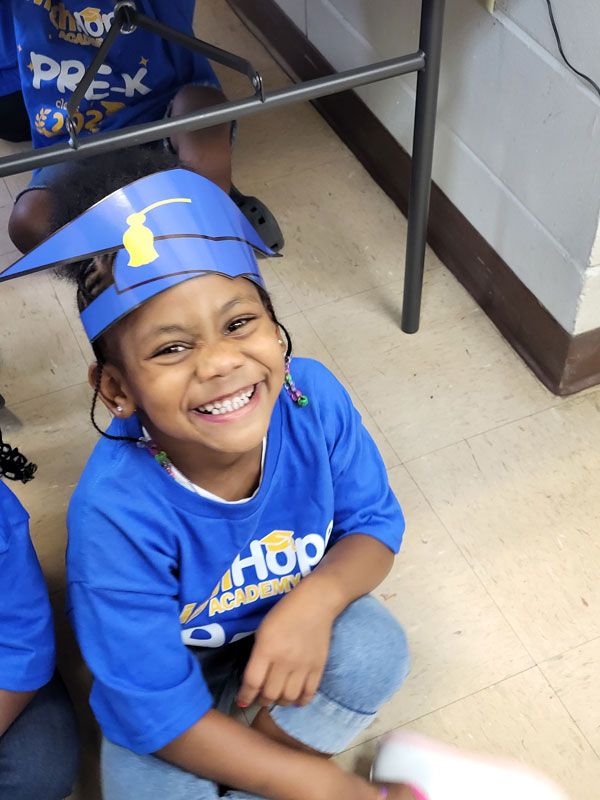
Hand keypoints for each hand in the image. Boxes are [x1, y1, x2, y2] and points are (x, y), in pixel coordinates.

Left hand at [237, 584, 333, 707]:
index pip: (253, 682)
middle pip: (270, 694)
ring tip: (277, 698)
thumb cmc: (284, 612)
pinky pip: (309, 693)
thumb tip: (255, 677)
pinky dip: (300, 701)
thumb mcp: (263, 630)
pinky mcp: (318, 667)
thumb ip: (258, 654)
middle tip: (259, 698)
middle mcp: (284, 661)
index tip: (242, 700)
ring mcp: (303, 666)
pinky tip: (295, 700)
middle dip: (261, 700)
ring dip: (280, 702)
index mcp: (267, 649)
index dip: (245, 696)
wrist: (315, 603)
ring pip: (289, 697)